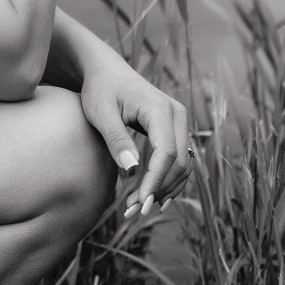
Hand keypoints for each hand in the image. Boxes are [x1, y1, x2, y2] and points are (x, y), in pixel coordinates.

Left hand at [77, 51, 191, 216]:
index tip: (138, 203)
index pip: (166, 153)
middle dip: (159, 190)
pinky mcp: (175, 130)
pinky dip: (168, 181)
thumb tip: (132, 170)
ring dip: (165, 189)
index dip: (155, 181)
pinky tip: (152, 197)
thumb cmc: (101, 89)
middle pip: (180, 162)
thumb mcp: (101, 113)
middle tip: (134, 212)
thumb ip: (116, 140)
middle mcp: (177, 115)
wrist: (107, 72)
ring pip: (184, 165)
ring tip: (137, 208)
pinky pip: (180, 161)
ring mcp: (179, 122)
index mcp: (160, 109)